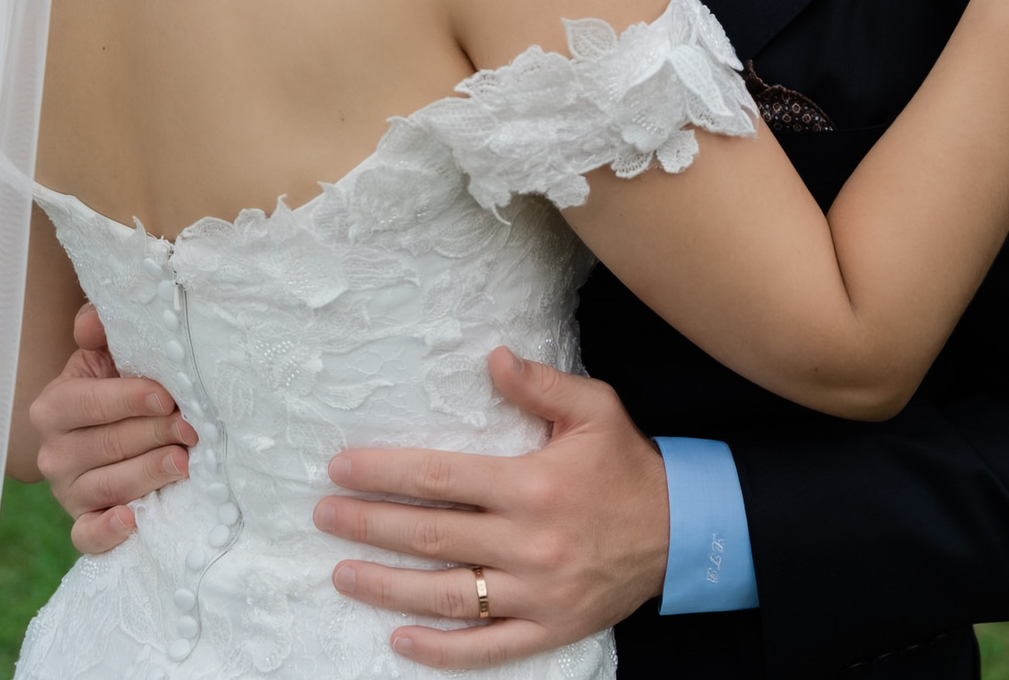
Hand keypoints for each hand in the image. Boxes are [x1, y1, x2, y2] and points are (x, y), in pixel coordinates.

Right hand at [26, 303, 195, 553]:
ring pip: (107, 487)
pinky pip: (88, 535)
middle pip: (106, 445)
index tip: (168, 398)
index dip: (129, 399)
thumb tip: (91, 321)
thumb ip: (99, 331)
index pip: (88, 403)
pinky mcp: (83, 524)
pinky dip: (107, 531)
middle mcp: (54, 452)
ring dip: (148, 475)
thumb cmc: (117, 390)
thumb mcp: (107, 355)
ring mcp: (67, 492)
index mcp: (55, 407)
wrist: (117, 433)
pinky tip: (133, 519)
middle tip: (193, 429)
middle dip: (154, 435)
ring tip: (184, 463)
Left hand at [318, 349, 667, 670]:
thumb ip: (540, 385)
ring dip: (387, 587)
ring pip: (448, 594)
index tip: (340, 469)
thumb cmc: (628, 465)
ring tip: (342, 573)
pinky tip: (400, 640)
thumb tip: (492, 357)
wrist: (685, 531)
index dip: (383, 473)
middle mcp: (529, 543)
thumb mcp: (594, 409)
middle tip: (324, 516)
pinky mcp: (550, 628)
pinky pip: (487, 649)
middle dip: (368, 524)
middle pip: (429, 535)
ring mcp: (537, 594)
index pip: (439, 479)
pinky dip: (442, 651)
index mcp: (532, 486)